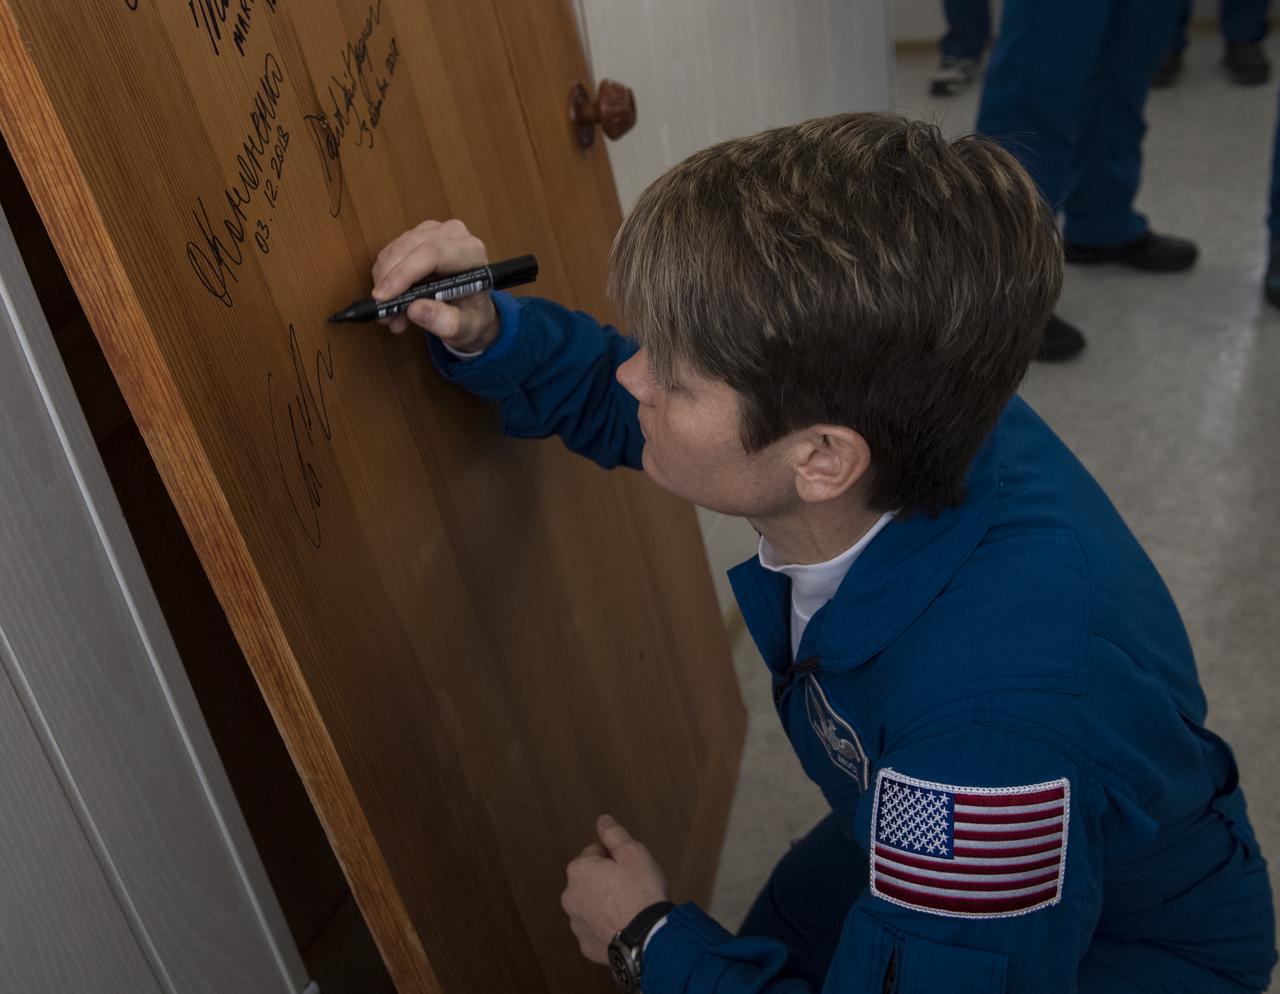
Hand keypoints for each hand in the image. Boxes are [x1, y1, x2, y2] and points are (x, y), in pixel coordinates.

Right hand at [370, 218, 499, 350]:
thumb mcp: (466, 327)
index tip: (384, 297)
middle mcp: (453, 234)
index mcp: (471, 252)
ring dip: (385, 282)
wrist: (472, 307)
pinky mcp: (416, 236)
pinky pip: (390, 253)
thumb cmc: (473, 315)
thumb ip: (445, 321)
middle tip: (383, 313)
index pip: (433, 253)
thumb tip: (415, 310)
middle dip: (389, 280)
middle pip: (409, 247)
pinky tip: (392, 300)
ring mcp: (433, 231)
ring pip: (395, 250)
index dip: (404, 273)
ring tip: (391, 314)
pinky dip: (384, 277)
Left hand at [561, 815, 669, 964]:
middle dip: (607, 880)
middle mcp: (571, 896)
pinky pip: (597, 930)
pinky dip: (608, 927)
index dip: (615, 856)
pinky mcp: (588, 945)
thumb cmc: (642, 891)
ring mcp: (577, 924)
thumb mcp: (632, 852)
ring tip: (630, 909)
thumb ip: (614, 834)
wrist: (648, 937)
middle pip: (591, 880)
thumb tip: (602, 820)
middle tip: (632, 886)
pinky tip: (625, 927)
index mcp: (579, 870)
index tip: (630, 866)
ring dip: (605, 904)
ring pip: (592, 906)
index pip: (595, 852)